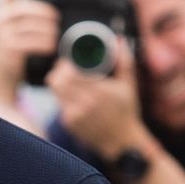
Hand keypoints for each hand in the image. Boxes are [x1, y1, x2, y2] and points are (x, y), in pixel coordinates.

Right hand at [0, 0, 58, 98]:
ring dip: (47, 30)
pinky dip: (43, 43)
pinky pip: (28, 42)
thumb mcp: (22, 26)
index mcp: (4, 7)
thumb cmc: (21, 45)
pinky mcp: (6, 48)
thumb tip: (60, 3)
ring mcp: (1, 33)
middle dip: (44, 12)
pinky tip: (51, 47)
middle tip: (58, 19)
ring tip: (57, 35)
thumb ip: (34, 13)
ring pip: (28, 25)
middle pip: (24, 7)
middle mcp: (0, 17)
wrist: (7, 72)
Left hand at [48, 39, 146, 161]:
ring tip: (67, 77)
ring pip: (55, 90)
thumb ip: (124, 61)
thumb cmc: (126, 112)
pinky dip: (63, 95)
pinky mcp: (69, 123)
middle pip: (58, 80)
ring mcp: (75, 115)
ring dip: (59, 81)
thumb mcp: (129, 86)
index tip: (70, 59)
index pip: (71, 72)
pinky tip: (72, 93)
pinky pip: (59, 103)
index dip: (66, 63)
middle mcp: (86, 104)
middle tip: (66, 66)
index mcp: (100, 91)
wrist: (121, 143)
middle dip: (60, 70)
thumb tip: (119, 40)